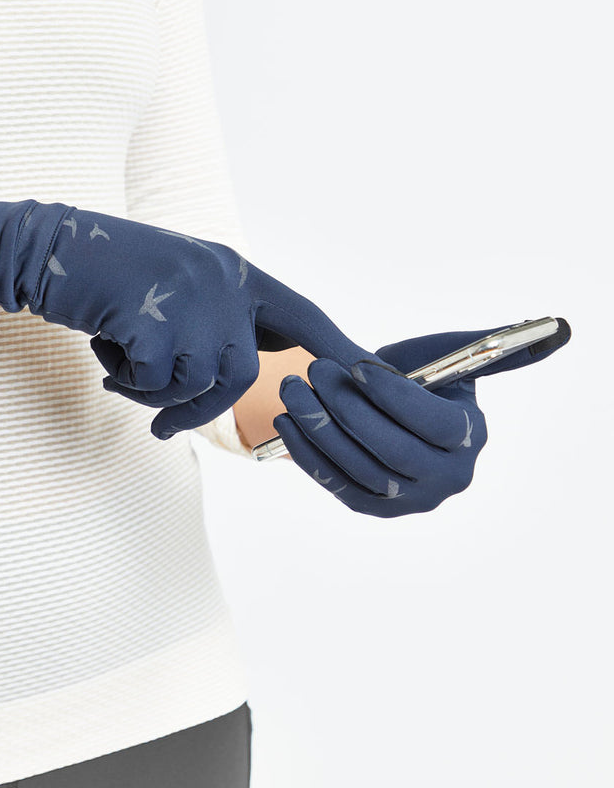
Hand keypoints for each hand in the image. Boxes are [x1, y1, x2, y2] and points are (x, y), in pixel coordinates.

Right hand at [0, 198, 365, 439]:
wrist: (48, 248)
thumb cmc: (111, 276)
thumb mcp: (177, 287)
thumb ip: (216, 322)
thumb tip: (242, 373)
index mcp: (233, 271)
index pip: (301, 313)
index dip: (336, 346)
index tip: (372, 375)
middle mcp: (223, 280)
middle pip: (240, 372)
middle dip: (198, 407)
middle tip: (163, 428)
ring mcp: (192, 297)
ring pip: (199, 383)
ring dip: (156, 393)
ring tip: (121, 367)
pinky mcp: (156, 319)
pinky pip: (156, 383)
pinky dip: (128, 382)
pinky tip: (104, 353)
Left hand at [272, 324, 568, 517]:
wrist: (384, 410)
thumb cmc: (414, 376)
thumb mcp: (439, 356)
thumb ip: (472, 345)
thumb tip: (554, 327)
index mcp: (471, 439)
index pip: (434, 426)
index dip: (395, 397)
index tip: (356, 365)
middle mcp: (448, 478)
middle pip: (394, 452)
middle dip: (348, 410)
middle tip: (312, 372)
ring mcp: (411, 501)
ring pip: (361, 469)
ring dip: (319, 429)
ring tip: (290, 390)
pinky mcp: (374, 510)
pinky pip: (337, 486)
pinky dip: (307, 455)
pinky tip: (284, 422)